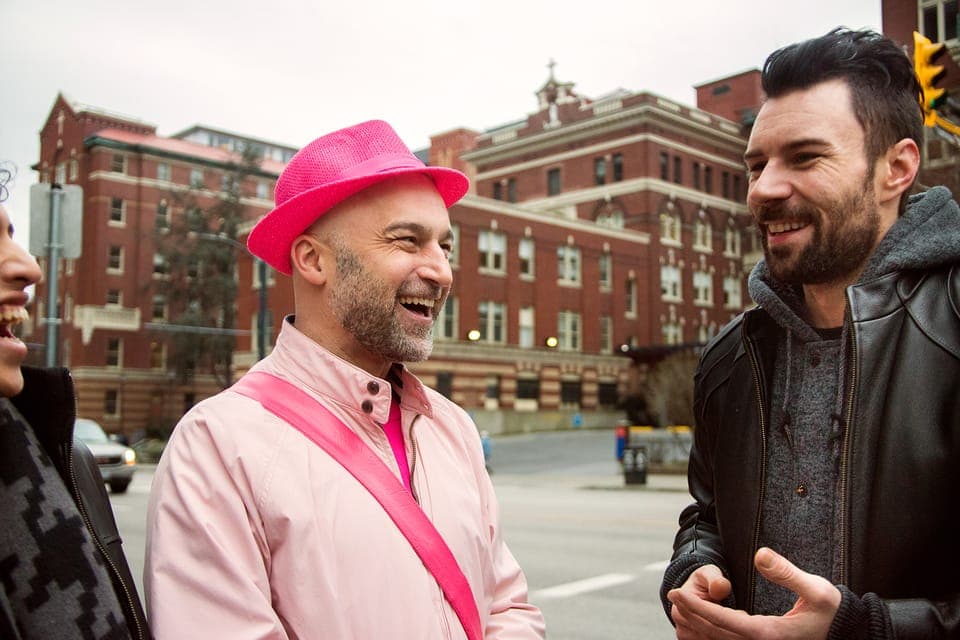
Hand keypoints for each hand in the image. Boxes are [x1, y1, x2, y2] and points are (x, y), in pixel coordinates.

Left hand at [666, 548, 840, 639]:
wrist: (849, 633)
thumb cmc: (833, 611)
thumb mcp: (815, 589)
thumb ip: (786, 572)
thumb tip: (759, 554)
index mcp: (769, 634)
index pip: (723, 621)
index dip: (697, 607)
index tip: (676, 593)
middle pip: (715, 634)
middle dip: (691, 616)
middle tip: (671, 597)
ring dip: (697, 627)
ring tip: (680, 609)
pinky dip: (711, 634)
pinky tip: (702, 623)